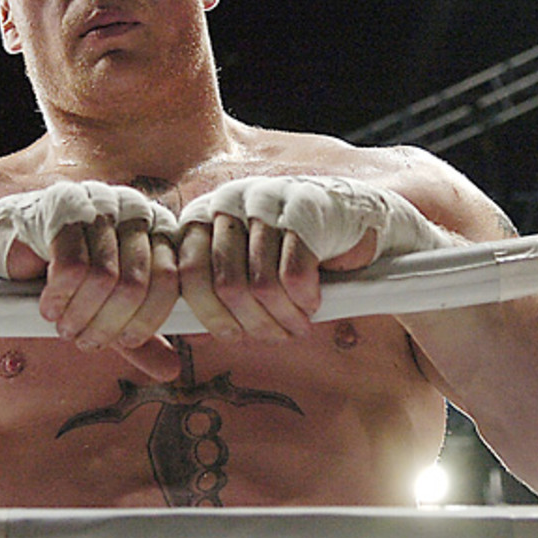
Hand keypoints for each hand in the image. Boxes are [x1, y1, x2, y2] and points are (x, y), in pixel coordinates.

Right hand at [0, 181, 181, 378]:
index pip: (172, 281)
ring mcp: (98, 202)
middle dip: (110, 325)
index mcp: (157, 227)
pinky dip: (60, 297)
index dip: (146, 321)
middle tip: (84, 340)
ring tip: (64, 325)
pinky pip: (73, 266)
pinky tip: (48, 305)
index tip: (120, 342)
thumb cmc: (61, 280)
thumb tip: (174, 369)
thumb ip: (139, 338)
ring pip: (107, 278)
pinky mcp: (62, 207)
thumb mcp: (106, 312)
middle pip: (140, 283)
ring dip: (81, 315)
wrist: (4, 252)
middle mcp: (134, 208)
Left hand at [178, 214, 319, 341]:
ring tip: (297, 326)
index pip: (188, 271)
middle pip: (226, 284)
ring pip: (261, 285)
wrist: (350, 214)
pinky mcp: (305, 211)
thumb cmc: (288, 246)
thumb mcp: (244, 262)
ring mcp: (267, 202)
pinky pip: (294, 276)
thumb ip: (215, 292)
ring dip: (283, 318)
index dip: (210, 314)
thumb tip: (194, 336)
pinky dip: (303, 301)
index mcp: (204, 213)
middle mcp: (229, 201)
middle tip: (275, 336)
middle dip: (253, 324)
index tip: (234, 335)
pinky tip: (311, 303)